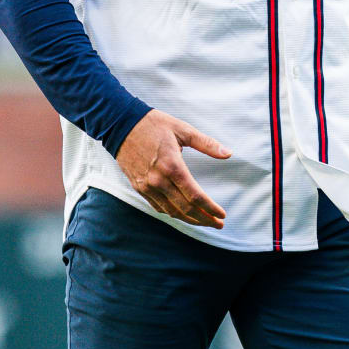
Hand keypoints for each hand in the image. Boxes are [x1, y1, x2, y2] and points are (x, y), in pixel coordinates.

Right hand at [115, 110, 231, 228]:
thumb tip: (228, 153)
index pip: (195, 196)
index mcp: (172, 166)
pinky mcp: (139, 187)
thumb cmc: (153, 124)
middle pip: (185, 209)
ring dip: (190, 220)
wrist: (120, 124)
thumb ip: (206, 143)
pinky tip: (183, 214)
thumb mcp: (183, 129)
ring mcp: (147, 186)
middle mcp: (158, 180)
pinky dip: (173, 213)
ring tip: (205, 222)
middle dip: (204, 219)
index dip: (210, 208)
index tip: (222, 215)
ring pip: (171, 212)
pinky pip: (158, 207)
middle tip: (218, 224)